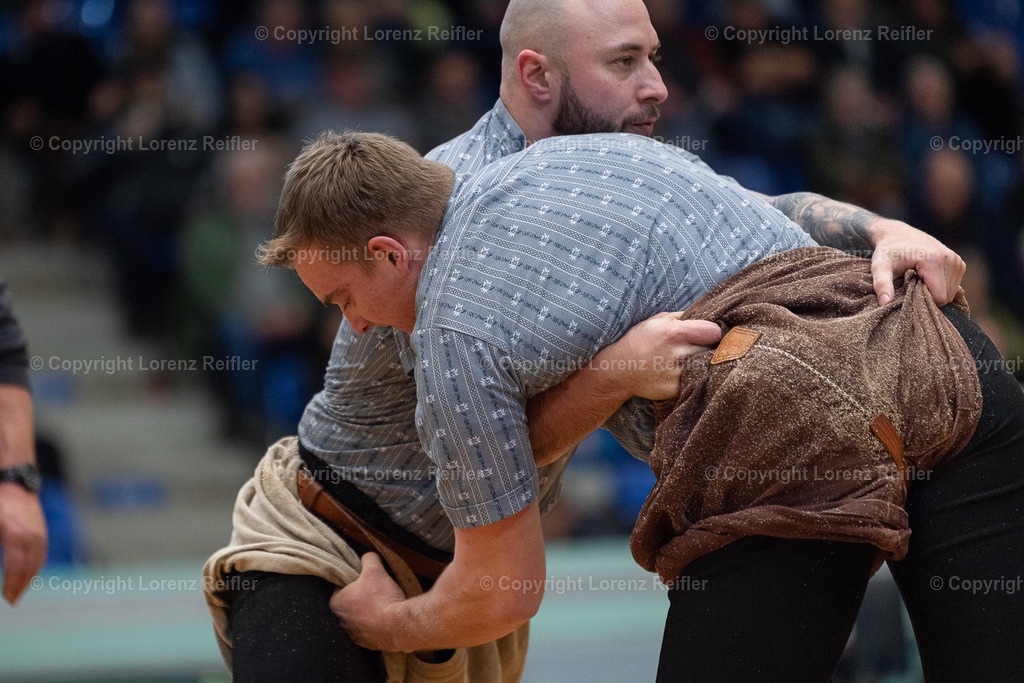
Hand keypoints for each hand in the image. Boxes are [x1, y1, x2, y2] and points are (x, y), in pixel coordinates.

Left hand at [0, 483, 46, 604]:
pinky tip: (30, 571)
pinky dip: (37, 564)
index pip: (16, 568)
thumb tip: (5, 566)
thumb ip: (0, 548)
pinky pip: (42, 552)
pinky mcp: (42, 528)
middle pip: (30, 567)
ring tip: (20, 589)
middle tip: (13, 599)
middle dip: (21, 585)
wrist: (14, 480)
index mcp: (16, 536)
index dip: (11, 585)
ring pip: (39, 560)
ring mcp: (39, 532)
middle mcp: (32, 536)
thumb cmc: (0, 502)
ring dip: (30, 577)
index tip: (7, 598)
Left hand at [330, 552, 405, 650]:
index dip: (353, 580)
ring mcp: (353, 635)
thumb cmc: (382, 598)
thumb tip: (368, 556)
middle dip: (360, 597)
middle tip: (375, 590)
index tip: (364, 579)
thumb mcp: (375, 570)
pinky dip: (376, 624)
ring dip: (368, 611)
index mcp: (336, 603)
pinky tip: (386, 617)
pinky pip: (369, 630)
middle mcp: (340, 621)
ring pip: (359, 617)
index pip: (340, 587)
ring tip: (382, 604)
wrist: (398, 626)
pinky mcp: (367, 644)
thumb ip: (368, 559)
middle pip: (349, 603)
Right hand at [596, 313, 721, 399]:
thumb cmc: (639, 340)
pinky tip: (678, 373)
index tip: (709, 335)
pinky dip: (692, 378)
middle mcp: (678, 354)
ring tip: (687, 360)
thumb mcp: (657, 320)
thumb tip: (707, 315)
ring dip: (701, 363)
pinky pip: (695, 381)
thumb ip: (683, 317)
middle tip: (698, 348)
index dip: (713, 333)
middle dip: (708, 348)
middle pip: (712, 350)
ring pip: (705, 367)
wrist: (619, 369)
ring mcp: (677, 374)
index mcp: (675, 333)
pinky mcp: (675, 389)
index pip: (714, 332)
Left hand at [870, 219, 964, 305]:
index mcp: (934, 261)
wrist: (897, 234)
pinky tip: (926, 277)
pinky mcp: (959, 262)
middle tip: (911, 285)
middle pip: (946, 296)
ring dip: (934, 291)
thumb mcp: (880, 267)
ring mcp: (957, 261)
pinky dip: (940, 286)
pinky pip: (953, 285)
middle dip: (928, 296)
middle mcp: (950, 259)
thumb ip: (881, 284)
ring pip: (950, 292)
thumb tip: (884, 302)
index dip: (923, 300)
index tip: (908, 291)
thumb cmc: (887, 252)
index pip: (939, 298)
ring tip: (917, 279)